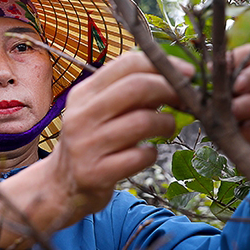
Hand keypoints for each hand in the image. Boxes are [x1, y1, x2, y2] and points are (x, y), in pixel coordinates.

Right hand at [51, 52, 193, 216]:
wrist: (61, 185)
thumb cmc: (92, 142)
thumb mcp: (100, 111)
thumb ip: (129, 93)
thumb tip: (174, 75)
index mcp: (84, 93)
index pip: (127, 64)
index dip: (163, 65)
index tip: (187, 73)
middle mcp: (81, 115)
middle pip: (136, 87)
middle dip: (170, 89)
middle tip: (187, 100)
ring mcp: (86, 145)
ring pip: (142, 122)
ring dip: (166, 123)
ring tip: (168, 128)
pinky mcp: (95, 173)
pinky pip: (139, 156)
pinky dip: (152, 153)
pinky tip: (148, 153)